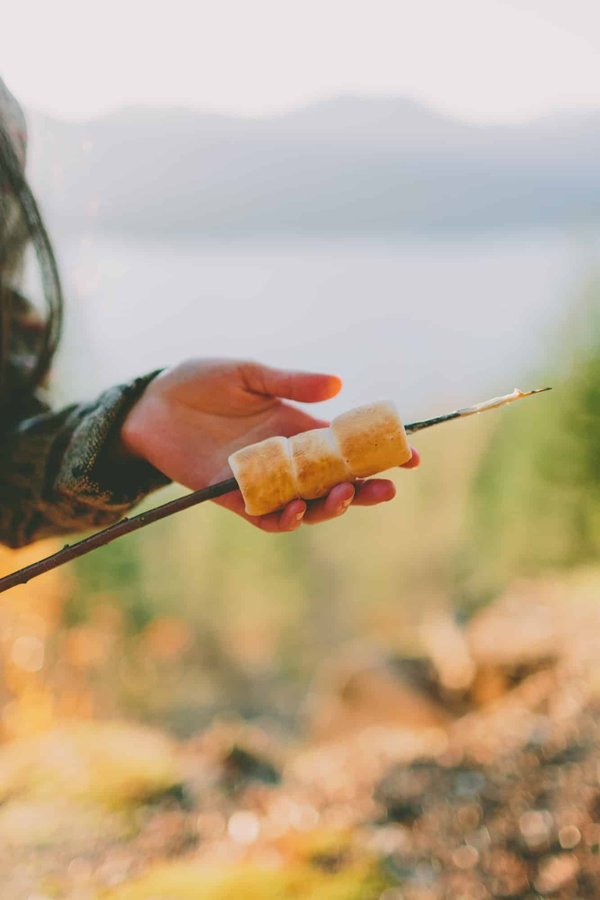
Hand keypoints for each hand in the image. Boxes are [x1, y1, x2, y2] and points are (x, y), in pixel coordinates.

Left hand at [120, 359, 419, 531]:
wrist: (151, 404)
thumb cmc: (200, 381)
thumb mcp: (248, 374)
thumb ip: (290, 383)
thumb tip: (338, 385)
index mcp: (297, 426)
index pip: (347, 445)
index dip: (378, 452)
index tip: (410, 453)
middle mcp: (287, 458)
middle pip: (336, 480)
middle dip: (366, 487)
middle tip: (390, 488)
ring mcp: (264, 480)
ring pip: (309, 504)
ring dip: (331, 505)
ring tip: (345, 494)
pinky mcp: (235, 497)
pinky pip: (268, 517)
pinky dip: (287, 518)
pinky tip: (298, 508)